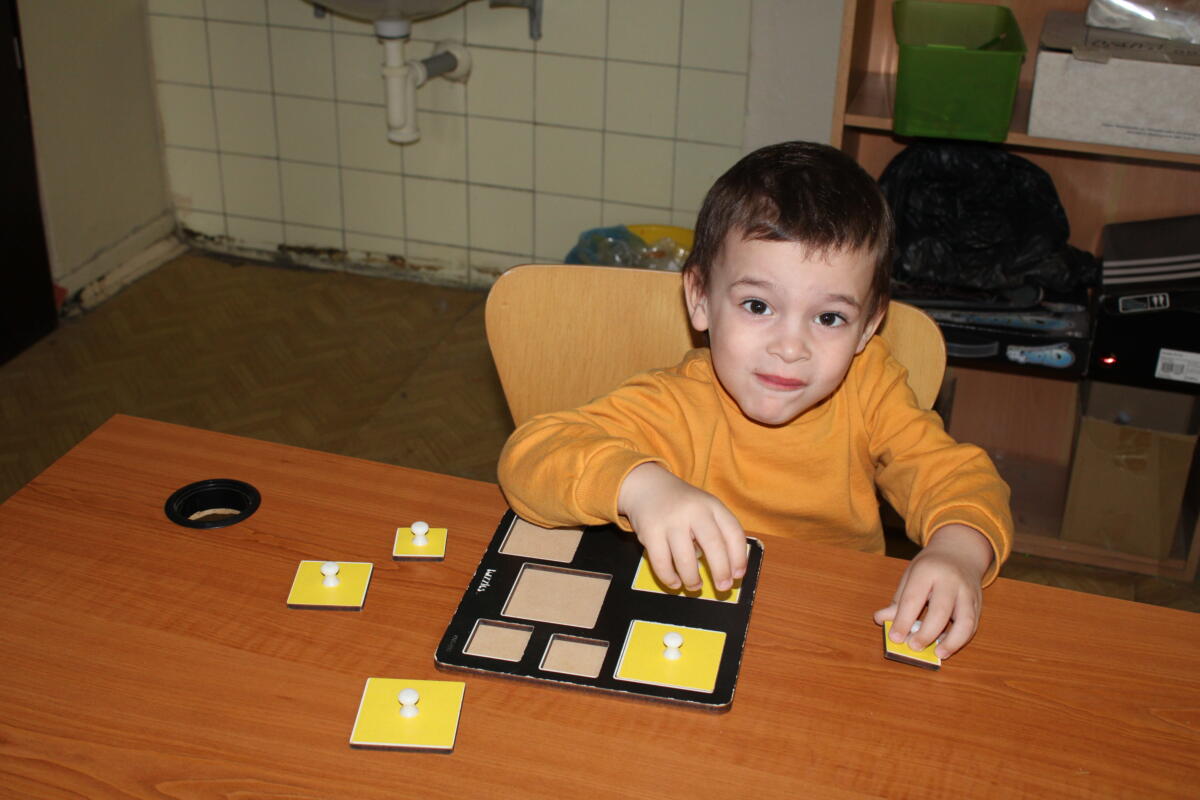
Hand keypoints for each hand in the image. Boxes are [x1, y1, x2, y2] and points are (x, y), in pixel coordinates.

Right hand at [617, 463, 746, 591]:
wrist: (647, 486)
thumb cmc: (682, 504)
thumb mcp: (704, 508)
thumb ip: (717, 531)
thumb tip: (726, 569)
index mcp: (712, 505)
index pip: (733, 532)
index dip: (739, 557)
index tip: (738, 575)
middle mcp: (694, 511)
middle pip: (713, 545)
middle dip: (721, 571)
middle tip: (723, 587)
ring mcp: (671, 521)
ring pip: (685, 559)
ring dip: (692, 579)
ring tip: (695, 587)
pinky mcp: (650, 532)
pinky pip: (662, 563)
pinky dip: (669, 578)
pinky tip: (675, 583)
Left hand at [873, 524, 993, 658]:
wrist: (959, 551)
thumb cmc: (930, 567)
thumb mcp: (910, 576)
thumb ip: (898, 600)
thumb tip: (881, 620)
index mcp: (927, 570)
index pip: (913, 599)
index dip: (903, 621)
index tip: (895, 638)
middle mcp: (950, 580)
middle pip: (940, 611)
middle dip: (927, 633)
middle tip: (913, 647)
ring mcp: (968, 592)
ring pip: (965, 621)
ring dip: (952, 642)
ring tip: (938, 654)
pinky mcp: (978, 603)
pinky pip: (973, 625)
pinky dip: (961, 639)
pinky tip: (947, 646)